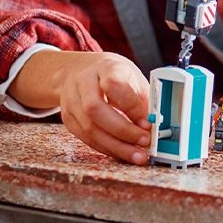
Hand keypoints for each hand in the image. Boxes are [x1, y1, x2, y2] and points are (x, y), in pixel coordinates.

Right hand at [10, 51, 150, 164]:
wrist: (82, 70)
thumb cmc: (113, 74)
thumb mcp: (132, 77)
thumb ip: (143, 99)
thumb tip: (154, 125)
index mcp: (104, 67)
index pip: (114, 85)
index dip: (132, 107)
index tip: (148, 122)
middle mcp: (83, 82)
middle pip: (95, 109)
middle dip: (123, 131)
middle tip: (144, 142)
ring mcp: (71, 101)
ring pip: (89, 128)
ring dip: (116, 146)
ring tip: (137, 155)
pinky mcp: (68, 119)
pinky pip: (86, 139)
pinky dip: (107, 148)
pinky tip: (122, 152)